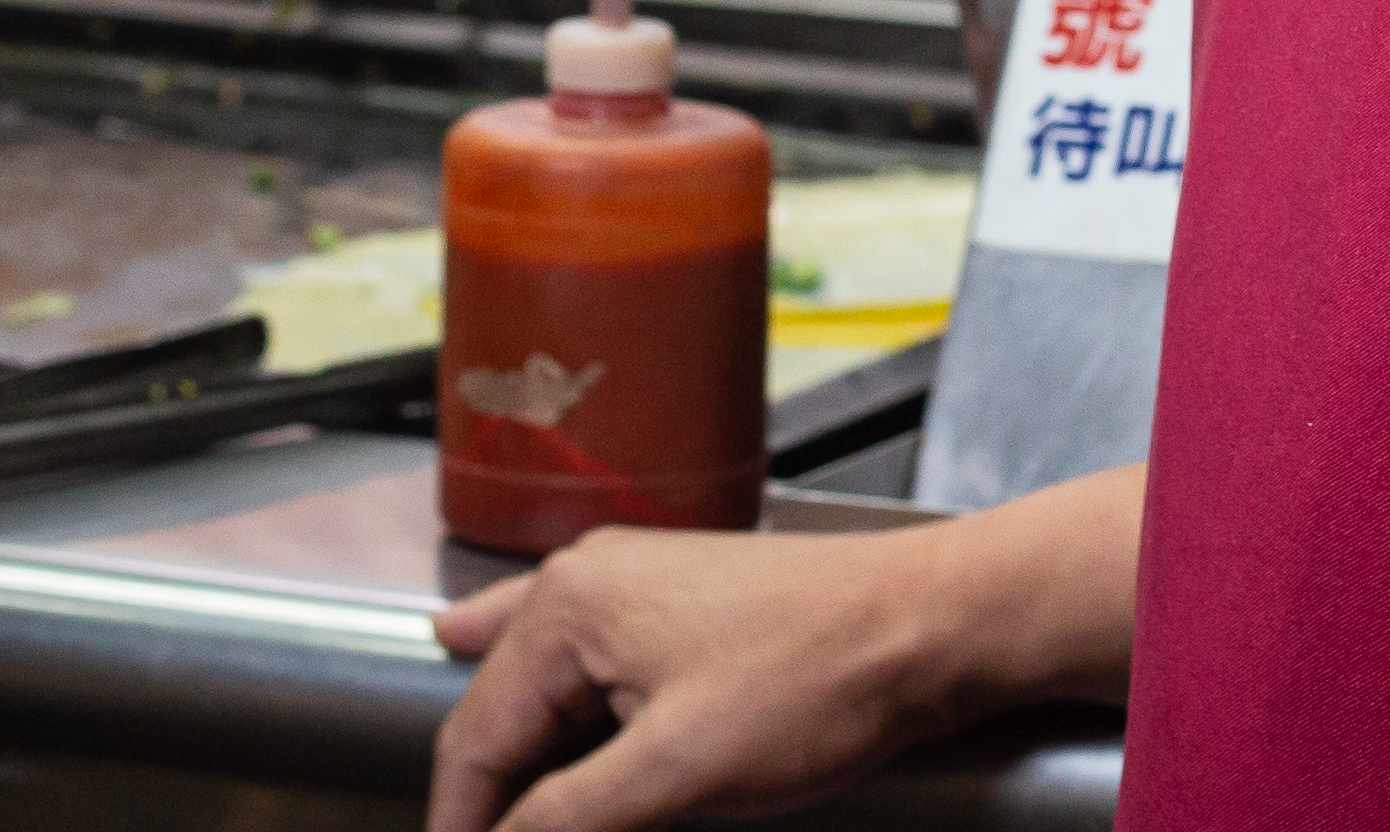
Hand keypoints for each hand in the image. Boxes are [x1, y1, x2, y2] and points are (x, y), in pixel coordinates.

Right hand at [429, 468, 1138, 831]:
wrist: (931, 626)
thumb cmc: (822, 676)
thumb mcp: (679, 770)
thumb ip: (570, 819)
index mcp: (569, 607)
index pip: (473, 736)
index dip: (458, 823)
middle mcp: (588, 581)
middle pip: (499, 711)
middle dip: (488, 796)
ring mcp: (635, 588)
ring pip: (537, 689)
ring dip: (516, 760)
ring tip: (492, 816)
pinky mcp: (678, 612)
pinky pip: (583, 668)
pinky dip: (552, 715)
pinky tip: (527, 722)